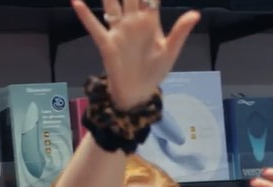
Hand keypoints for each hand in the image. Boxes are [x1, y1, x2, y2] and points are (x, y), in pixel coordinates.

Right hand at [71, 0, 198, 110]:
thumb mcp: (171, 51)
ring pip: (111, 4)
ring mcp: (118, 31)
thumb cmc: (155, 70)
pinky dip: (85, 14)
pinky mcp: (107, 43)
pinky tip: (76, 2)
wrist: (138, 92)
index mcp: (149, 21)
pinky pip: (94, 27)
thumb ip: (180, 31)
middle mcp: (132, 21)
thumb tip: (196, 13)